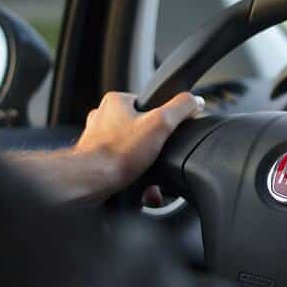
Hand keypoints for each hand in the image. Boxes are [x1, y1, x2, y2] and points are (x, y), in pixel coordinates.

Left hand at [72, 91, 204, 199]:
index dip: (164, 120)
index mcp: (116, 101)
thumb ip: (182, 107)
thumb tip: (195, 101)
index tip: (167, 134)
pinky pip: (124, 166)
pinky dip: (135, 177)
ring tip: (149, 174)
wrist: (91, 182)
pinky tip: (140, 185)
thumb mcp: (162, 122)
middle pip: (143, 129)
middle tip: (159, 157)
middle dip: (155, 147)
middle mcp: (103, 117)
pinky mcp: (97, 161)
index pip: (150, 104)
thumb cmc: (118, 153)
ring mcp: (98, 140)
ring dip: (146, 164)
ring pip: (133, 150)